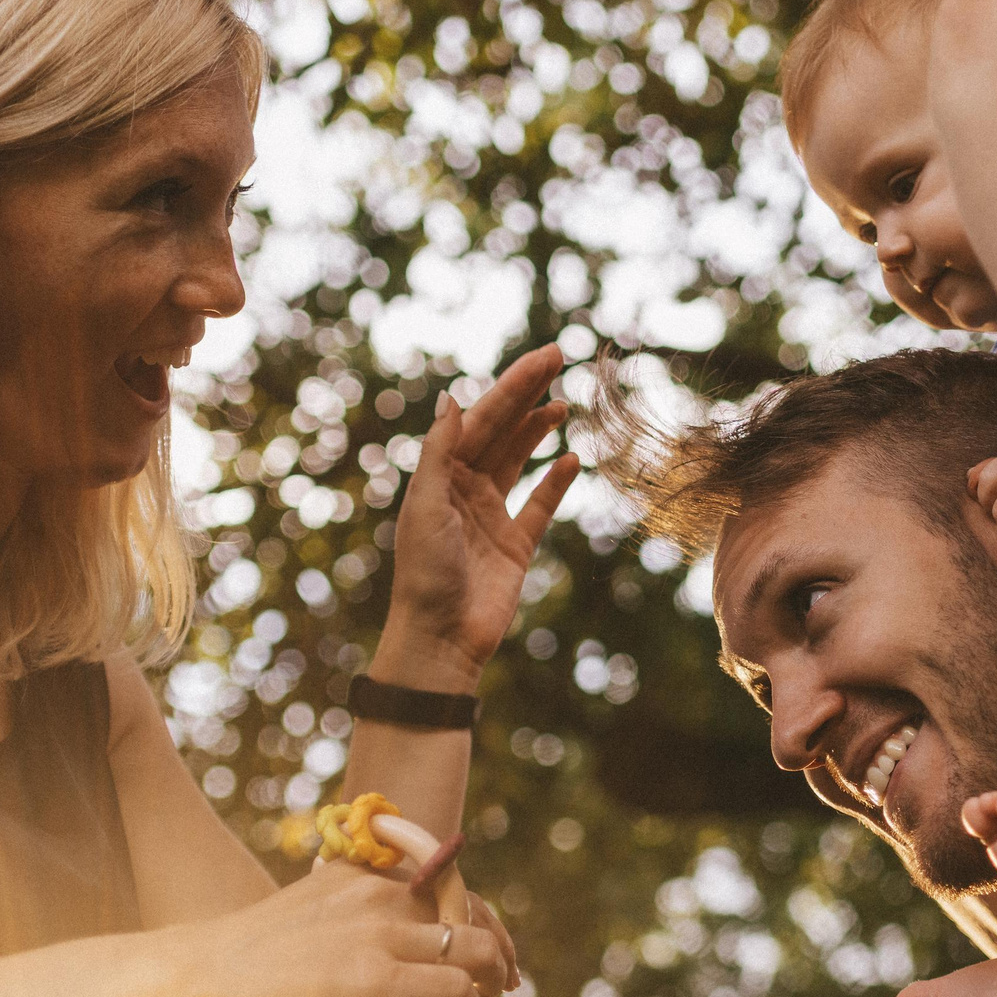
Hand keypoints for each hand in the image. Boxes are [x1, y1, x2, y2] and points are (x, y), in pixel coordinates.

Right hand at [179, 859, 511, 996]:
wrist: (189, 984)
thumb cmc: (233, 968)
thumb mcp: (297, 925)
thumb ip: (338, 927)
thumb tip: (364, 961)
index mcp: (357, 876)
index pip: (445, 880)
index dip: (470, 915)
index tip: (472, 948)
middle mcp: (375, 895)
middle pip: (471, 909)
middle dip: (493, 948)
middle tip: (493, 982)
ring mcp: (377, 936)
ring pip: (476, 945)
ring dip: (487, 978)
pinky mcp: (374, 981)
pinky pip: (455, 985)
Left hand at [379, 347, 581, 691]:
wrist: (441, 639)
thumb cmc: (425, 575)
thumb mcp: (426, 507)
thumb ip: (439, 453)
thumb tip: (454, 399)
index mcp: (440, 477)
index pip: (482, 419)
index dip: (513, 386)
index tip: (545, 357)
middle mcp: (464, 490)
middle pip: (502, 431)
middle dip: (528, 395)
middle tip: (559, 358)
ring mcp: (490, 517)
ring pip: (518, 460)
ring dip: (538, 431)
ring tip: (562, 405)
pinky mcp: (514, 547)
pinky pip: (538, 506)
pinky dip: (554, 483)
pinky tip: (571, 459)